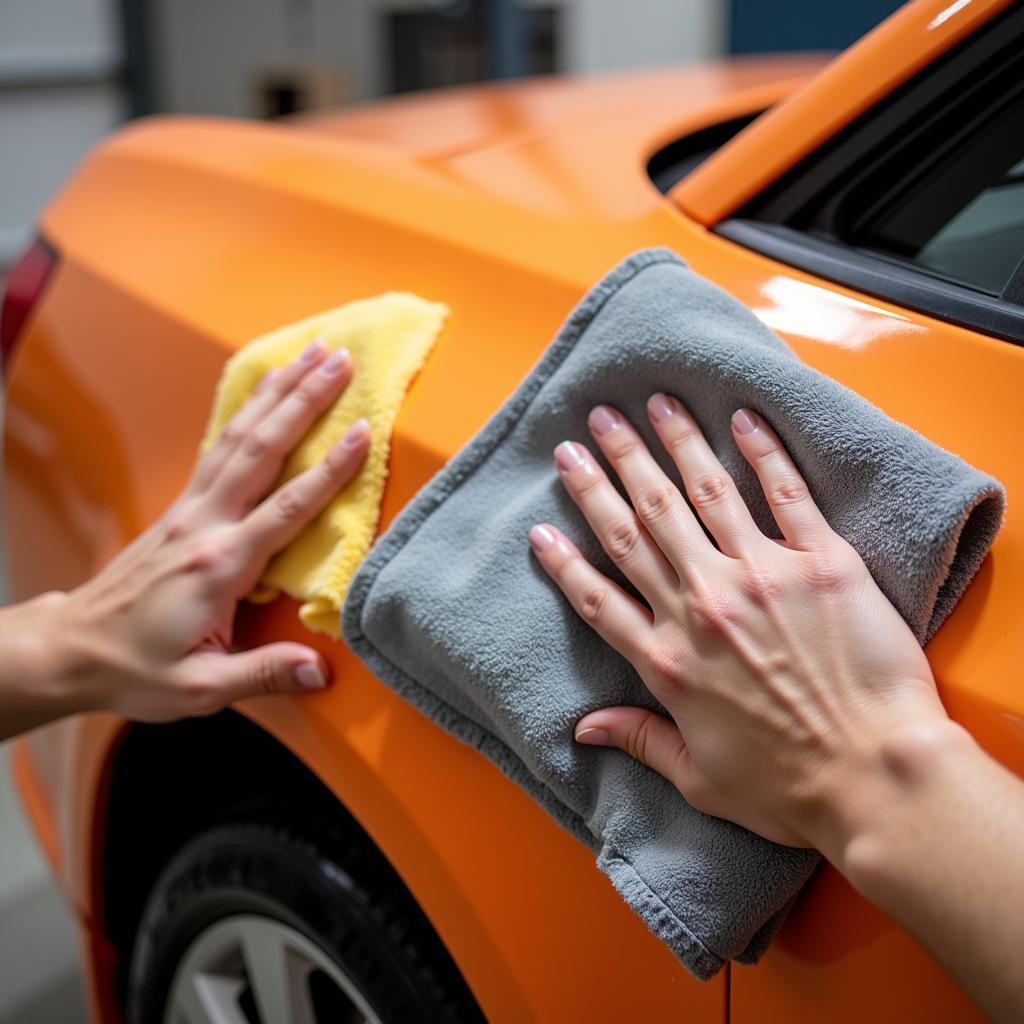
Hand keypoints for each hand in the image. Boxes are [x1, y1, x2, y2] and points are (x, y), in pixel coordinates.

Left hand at [26, 339, 368, 725]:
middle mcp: (205, 524)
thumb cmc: (135, 668)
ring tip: (310, 355)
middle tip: (340, 359)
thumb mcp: (199, 688)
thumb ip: (262, 674)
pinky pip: (220, 447)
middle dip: (304, 399)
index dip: (329, 469)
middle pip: (262, 448)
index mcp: (219, 565)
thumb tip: (319, 670)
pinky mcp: (182, 508)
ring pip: (238, 436)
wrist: (71, 648)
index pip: (286, 506)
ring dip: (277, 391)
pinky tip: (264, 392)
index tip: (362, 431)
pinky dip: (245, 411)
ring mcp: (190, 510)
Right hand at [528, 395, 950, 852]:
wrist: (879, 777)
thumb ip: (640, 741)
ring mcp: (759, 577)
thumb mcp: (700, 779)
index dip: (564, 560)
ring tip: (650, 404)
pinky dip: (762, 452)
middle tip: (585, 433)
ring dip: (669, 444)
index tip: (539, 527)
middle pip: (639, 525)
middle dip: (607, 473)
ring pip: (700, 494)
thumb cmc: (791, 791)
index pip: (597, 596)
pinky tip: (741, 418)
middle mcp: (701, 607)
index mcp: (668, 661)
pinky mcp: (819, 562)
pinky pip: (783, 493)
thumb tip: (582, 731)